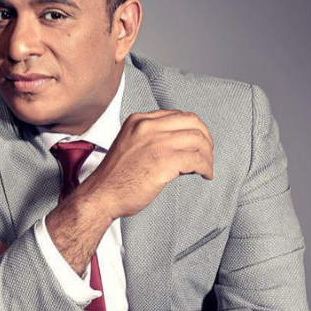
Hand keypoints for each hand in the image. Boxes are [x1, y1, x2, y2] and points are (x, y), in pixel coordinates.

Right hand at [84, 109, 213, 219]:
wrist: (102, 194)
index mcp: (139, 120)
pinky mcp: (165, 161)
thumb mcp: (130, 143)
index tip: (197, 143)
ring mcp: (157, 142)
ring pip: (198, 140)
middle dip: (206, 138)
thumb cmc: (116, 176)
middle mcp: (148, 126)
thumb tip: (182, 144)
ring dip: (208, 154)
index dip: (193, 129)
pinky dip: (206, 167)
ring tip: (207, 167)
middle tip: (207, 154)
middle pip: (192, 122)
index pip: (177, 115)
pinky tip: (205, 175)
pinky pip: (197, 160)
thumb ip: (151, 138)